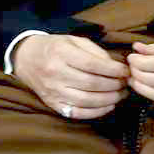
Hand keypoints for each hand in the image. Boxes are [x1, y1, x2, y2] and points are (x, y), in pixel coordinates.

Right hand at [12, 34, 129, 119]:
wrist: (26, 59)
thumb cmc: (55, 47)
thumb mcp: (74, 40)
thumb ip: (95, 52)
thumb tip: (116, 66)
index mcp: (62, 53)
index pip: (92, 64)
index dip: (113, 69)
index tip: (126, 71)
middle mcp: (55, 74)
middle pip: (91, 84)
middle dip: (114, 85)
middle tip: (126, 83)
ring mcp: (53, 92)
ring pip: (86, 100)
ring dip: (109, 100)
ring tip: (121, 95)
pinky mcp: (52, 104)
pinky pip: (77, 113)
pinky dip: (96, 112)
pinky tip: (108, 106)